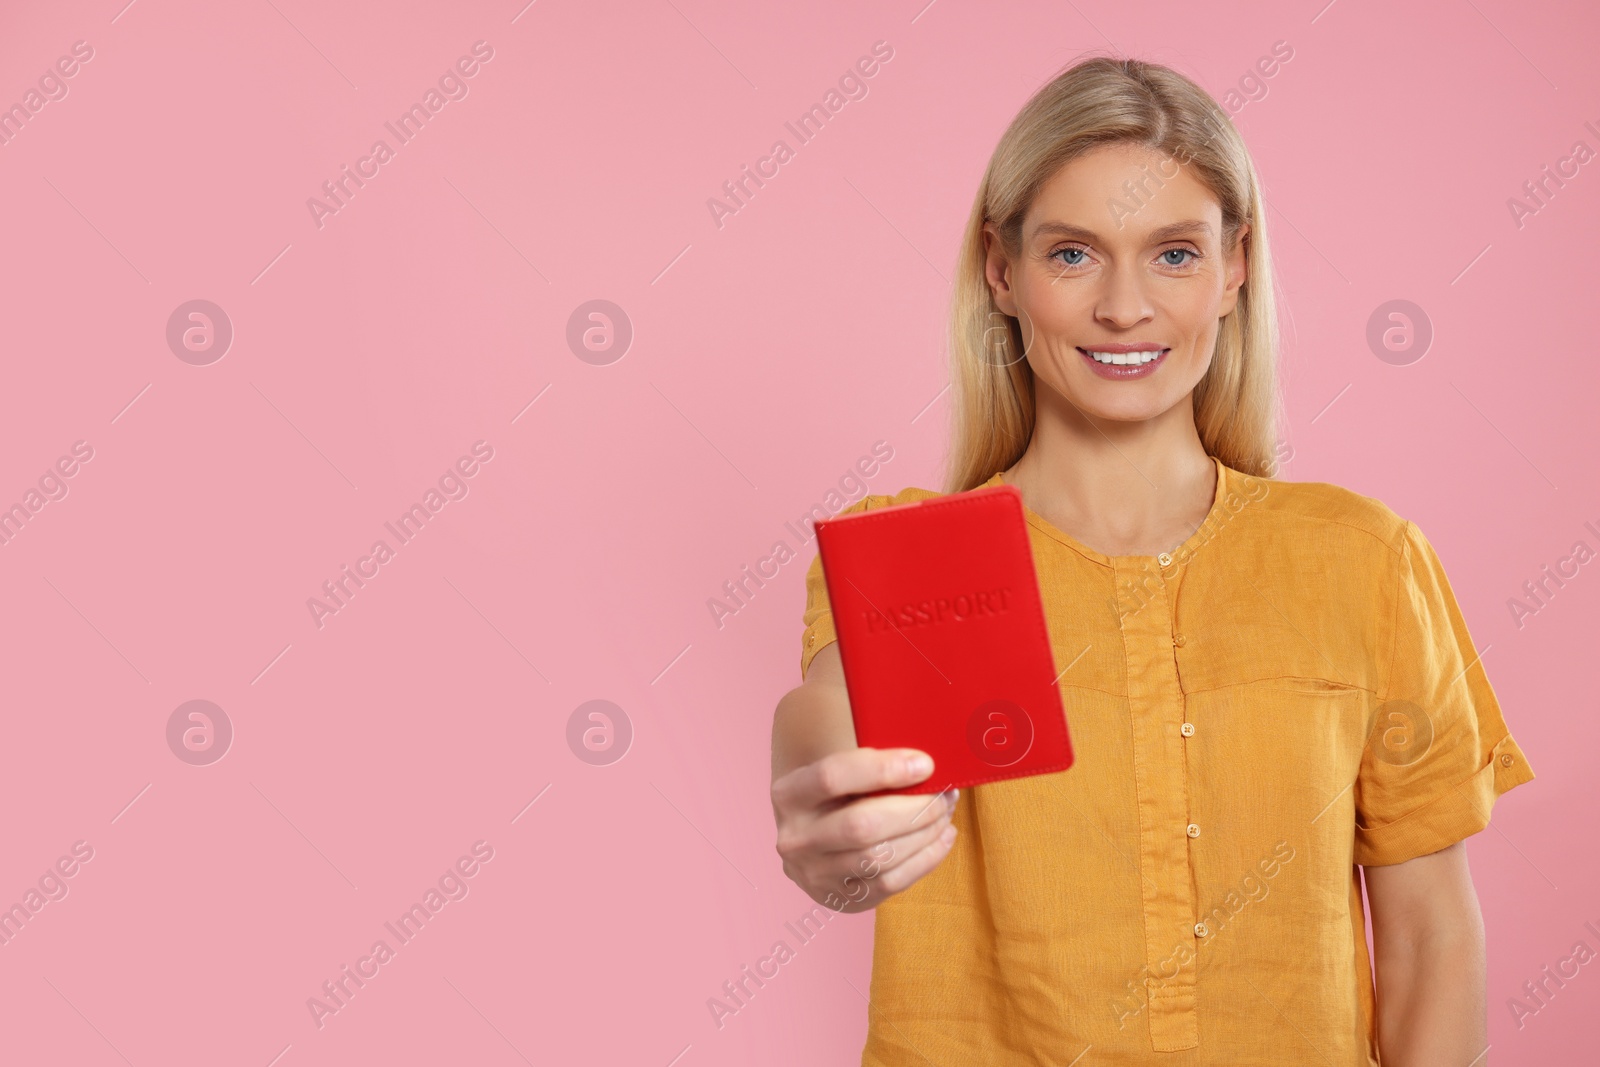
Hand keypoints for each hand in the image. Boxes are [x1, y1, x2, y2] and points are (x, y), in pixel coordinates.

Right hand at [772, 747, 958, 912]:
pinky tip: (942, 837)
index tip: (925, 764)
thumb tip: (925, 761)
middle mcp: (796, 839)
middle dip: (914, 809)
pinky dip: (926, 858)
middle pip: (862, 825)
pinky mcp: (842, 899)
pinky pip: (892, 883)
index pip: (832, 776)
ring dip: (925, 834)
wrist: (812, 840)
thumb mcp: (837, 773)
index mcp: (788, 795)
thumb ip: (870, 763)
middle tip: (944, 793)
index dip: (882, 769)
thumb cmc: (837, 796)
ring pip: (880, 858)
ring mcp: (815, 875)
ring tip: (945, 812)